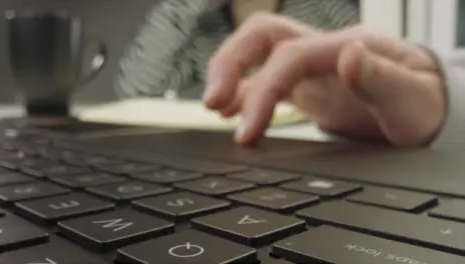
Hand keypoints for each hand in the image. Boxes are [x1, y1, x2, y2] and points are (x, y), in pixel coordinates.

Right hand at [203, 13, 445, 146]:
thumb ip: (383, 80)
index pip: (289, 57)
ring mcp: (310, 67)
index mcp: (345, 49)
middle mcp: (321, 52)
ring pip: (256, 52)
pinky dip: (241, 92)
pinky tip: (229, 111)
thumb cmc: (421, 105)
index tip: (247, 131)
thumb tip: (350, 55)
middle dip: (229, 63)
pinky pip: (263, 78)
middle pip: (262, 35)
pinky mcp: (304, 85)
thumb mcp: (413, 101)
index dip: (261, 90)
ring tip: (213, 106)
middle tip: (211, 103)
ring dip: (228, 73)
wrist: (422, 108)